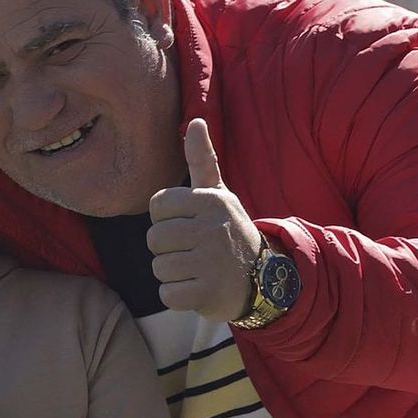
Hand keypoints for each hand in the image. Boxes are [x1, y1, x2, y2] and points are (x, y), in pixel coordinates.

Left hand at [147, 118, 262, 321]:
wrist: (263, 281)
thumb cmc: (230, 233)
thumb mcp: (219, 196)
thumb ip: (202, 160)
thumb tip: (195, 120)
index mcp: (210, 201)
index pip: (157, 205)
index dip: (167, 219)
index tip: (189, 226)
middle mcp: (211, 228)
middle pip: (154, 239)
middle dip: (168, 249)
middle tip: (195, 252)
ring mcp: (210, 262)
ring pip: (159, 267)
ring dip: (174, 274)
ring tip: (199, 270)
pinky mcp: (207, 293)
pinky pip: (167, 294)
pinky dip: (178, 297)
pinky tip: (199, 289)